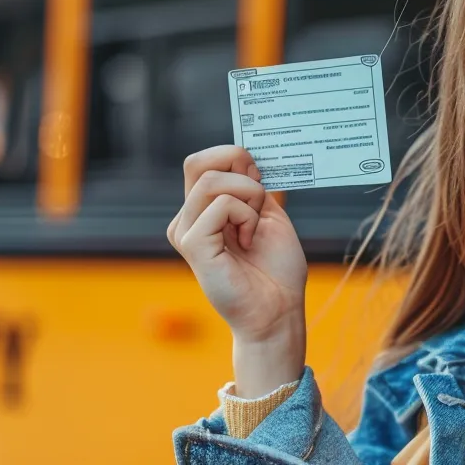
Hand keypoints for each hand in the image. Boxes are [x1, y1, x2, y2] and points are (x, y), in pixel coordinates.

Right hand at [167, 146, 307, 396]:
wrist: (279, 310)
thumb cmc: (276, 269)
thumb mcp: (268, 213)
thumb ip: (251, 185)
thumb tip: (242, 154)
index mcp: (202, 211)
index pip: (204, 161)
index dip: (234, 158)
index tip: (260, 181)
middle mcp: (187, 219)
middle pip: (198, 163)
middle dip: (239, 168)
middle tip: (260, 201)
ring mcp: (185, 231)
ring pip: (211, 181)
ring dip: (248, 196)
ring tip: (255, 227)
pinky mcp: (192, 244)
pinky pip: (220, 204)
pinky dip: (246, 216)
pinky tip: (249, 241)